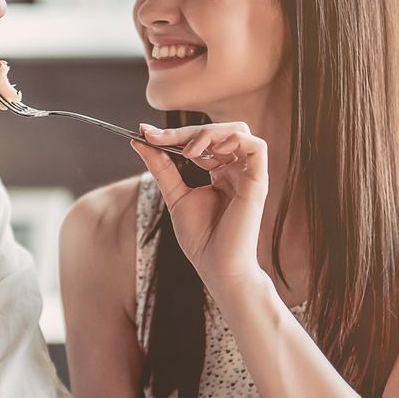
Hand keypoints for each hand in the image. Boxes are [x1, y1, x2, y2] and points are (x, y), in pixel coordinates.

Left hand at [132, 121, 267, 290]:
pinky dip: (231, 140)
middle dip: (185, 131)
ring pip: (238, 131)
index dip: (175, 134)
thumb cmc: (200, 238)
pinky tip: (206, 154)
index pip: (201, 140)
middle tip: (156, 137)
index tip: (145, 133)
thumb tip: (139, 141)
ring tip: (186, 152)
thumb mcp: (175, 196)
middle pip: (218, 131)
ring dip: (208, 133)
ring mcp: (248, 175)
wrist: (217, 266)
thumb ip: (161, 168)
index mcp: (220, 172)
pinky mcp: (258, 182)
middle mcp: (236, 170)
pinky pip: (255, 146)